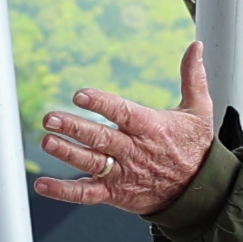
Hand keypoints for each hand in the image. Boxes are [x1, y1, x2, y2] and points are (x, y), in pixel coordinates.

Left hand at [37, 44, 222, 216]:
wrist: (200, 193)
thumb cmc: (195, 149)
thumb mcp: (199, 111)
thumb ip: (192, 77)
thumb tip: (195, 47)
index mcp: (150, 127)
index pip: (123, 112)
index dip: (101, 103)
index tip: (80, 95)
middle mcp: (134, 151)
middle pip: (101, 138)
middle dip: (74, 128)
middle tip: (50, 118)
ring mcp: (123, 173)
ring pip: (91, 163)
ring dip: (67, 153)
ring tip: (48, 142)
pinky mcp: (115, 193)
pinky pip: (87, 194)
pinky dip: (64, 191)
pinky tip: (43, 184)